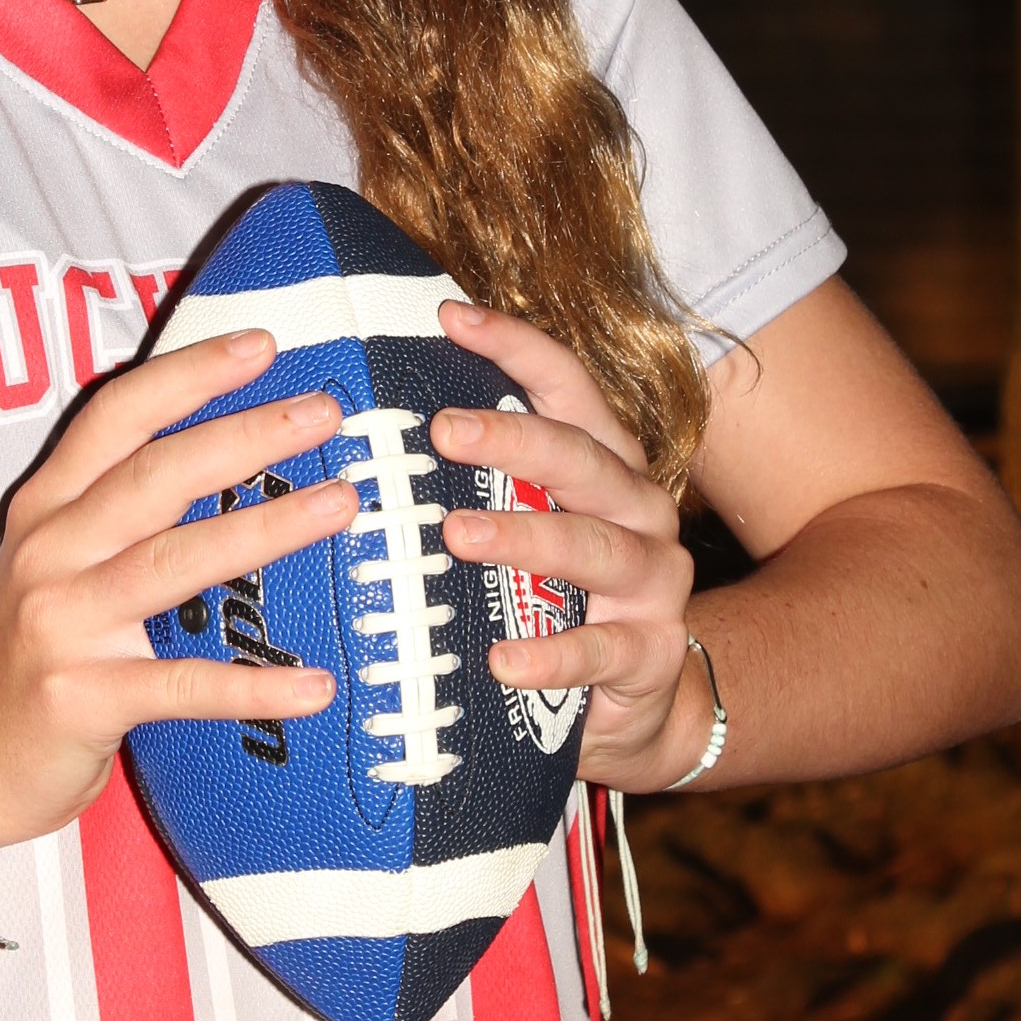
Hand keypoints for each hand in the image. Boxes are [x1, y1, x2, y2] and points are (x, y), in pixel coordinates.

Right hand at [0, 330, 347, 855]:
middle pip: (155, 476)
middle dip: (245, 435)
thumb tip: (229, 455)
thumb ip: (116, 508)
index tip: (261, 345)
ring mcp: (63, 624)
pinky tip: (314, 684)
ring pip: (175, 562)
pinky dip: (251, 687)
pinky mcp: (80, 697)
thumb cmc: (30, 650)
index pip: (118, 416)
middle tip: (324, 412)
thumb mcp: (53, 560)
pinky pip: (181, 687)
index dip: (188, 374)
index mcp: (48, 508)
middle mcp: (50, 552)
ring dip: (265, 529)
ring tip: (342, 504)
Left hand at [429, 302, 705, 790]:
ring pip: (593, 547)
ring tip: (458, 535)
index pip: (568, 388)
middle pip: (582, 458)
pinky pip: (600, 651)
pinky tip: (502, 660)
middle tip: (443, 430)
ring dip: (525, 537)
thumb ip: (476, 481)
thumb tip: (367, 425)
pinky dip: (551, 656)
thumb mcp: (525, 528)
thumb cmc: (555, 597)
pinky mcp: (651, 652)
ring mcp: (653, 581)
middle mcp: (637, 508)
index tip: (450, 316)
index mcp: (603, 463)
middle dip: (513, 438)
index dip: (516, 346)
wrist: (635, 703)